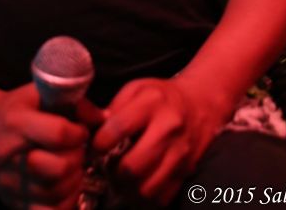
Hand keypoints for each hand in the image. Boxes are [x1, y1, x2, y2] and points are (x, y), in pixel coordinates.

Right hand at [0, 82, 102, 208]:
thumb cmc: (21, 107)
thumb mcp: (42, 93)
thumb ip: (74, 102)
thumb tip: (103, 118)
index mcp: (17, 121)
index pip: (58, 134)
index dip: (78, 133)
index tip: (81, 131)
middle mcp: (9, 155)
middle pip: (58, 169)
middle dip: (77, 159)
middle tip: (78, 151)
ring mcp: (10, 183)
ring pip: (56, 193)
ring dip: (74, 181)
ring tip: (72, 166)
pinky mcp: (13, 202)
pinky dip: (64, 202)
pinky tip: (66, 186)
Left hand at [92, 77, 232, 207]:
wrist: (200, 105)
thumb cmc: (161, 97)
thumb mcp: (136, 89)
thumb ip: (112, 106)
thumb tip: (85, 120)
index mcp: (152, 102)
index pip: (118, 128)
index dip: (99, 142)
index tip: (96, 146)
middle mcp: (168, 128)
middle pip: (132, 166)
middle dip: (112, 172)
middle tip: (108, 166)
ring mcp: (180, 154)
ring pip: (146, 188)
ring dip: (127, 189)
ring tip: (121, 177)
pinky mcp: (186, 172)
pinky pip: (161, 197)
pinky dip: (145, 197)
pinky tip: (138, 184)